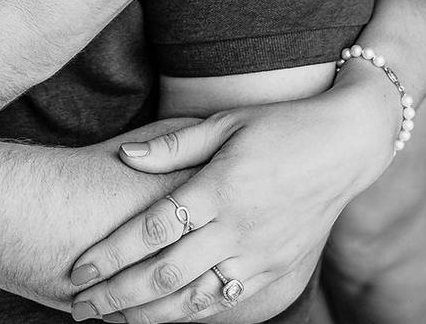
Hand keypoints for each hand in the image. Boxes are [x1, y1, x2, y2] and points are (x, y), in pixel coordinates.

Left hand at [67, 79, 398, 321]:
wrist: (346, 148)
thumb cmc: (280, 126)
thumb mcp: (226, 122)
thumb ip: (174, 144)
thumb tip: (124, 155)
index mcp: (219, 189)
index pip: (153, 230)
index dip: (112, 253)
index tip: (78, 268)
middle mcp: (237, 229)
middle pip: (165, 274)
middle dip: (117, 294)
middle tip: (80, 306)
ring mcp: (258, 254)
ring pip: (193, 298)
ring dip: (147, 314)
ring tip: (110, 320)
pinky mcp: (276, 269)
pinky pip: (224, 300)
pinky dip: (190, 314)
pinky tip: (162, 318)